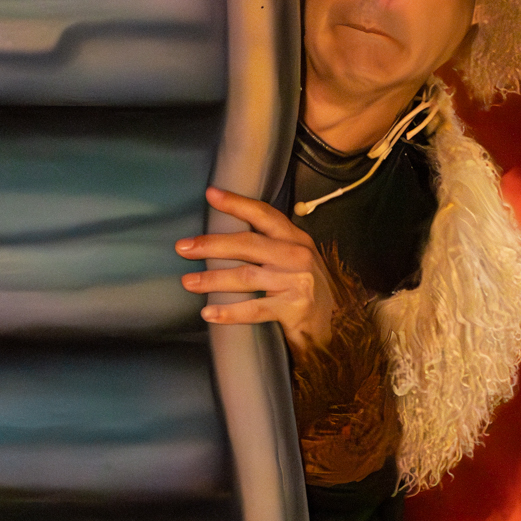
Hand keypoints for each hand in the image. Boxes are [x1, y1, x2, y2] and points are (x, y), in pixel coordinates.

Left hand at [175, 186, 336, 356]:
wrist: (336, 325)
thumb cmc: (306, 290)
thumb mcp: (296, 259)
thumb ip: (272, 245)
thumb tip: (226, 235)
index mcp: (296, 238)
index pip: (264, 214)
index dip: (237, 203)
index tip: (211, 194)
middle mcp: (297, 255)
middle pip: (248, 244)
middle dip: (212, 244)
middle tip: (183, 247)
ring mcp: (297, 282)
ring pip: (246, 276)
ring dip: (212, 279)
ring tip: (189, 282)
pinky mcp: (294, 309)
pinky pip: (254, 309)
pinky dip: (229, 312)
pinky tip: (209, 313)